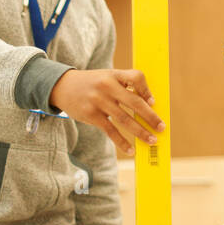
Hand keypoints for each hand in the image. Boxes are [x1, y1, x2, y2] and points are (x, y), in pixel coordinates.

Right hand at [50, 68, 164, 156]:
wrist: (61, 86)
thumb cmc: (92, 83)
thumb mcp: (107, 76)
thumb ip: (124, 85)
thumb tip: (148, 104)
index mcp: (114, 74)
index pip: (136, 77)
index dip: (146, 90)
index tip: (153, 102)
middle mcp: (107, 86)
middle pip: (134, 102)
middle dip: (150, 116)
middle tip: (161, 127)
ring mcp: (98, 101)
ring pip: (124, 119)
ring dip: (140, 131)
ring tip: (151, 140)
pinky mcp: (91, 115)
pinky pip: (110, 130)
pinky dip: (122, 142)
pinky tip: (130, 150)